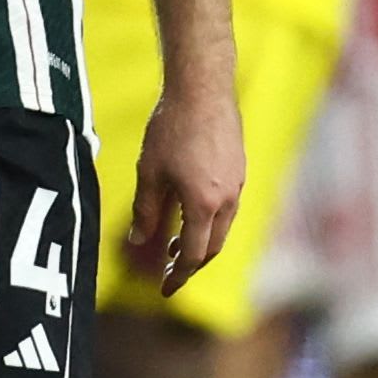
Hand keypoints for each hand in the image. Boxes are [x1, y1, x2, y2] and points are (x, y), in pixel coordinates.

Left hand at [122, 76, 243, 295]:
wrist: (203, 88)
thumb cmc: (171, 127)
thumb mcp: (150, 172)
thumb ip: (146, 210)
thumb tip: (138, 241)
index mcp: (205, 204)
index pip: (195, 255)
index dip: (178, 276)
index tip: (164, 289)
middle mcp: (228, 198)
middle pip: (213, 246)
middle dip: (191, 264)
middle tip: (169, 271)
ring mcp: (237, 183)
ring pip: (222, 227)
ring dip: (201, 241)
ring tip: (175, 244)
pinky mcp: (239, 169)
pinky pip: (227, 207)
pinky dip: (210, 220)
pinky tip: (191, 212)